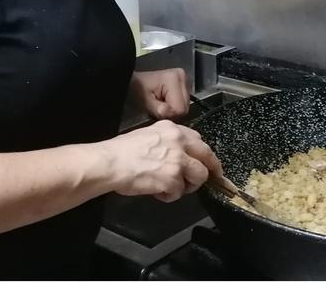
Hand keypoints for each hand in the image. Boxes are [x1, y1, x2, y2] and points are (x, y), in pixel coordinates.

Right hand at [103, 120, 224, 201]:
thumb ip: (167, 141)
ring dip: (189, 185)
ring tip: (173, 188)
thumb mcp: (148, 134)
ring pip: (200, 176)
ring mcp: (178, 160)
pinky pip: (179, 192)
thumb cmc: (121, 151)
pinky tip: (157, 192)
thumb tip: (177, 154)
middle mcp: (179, 141)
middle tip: (215, 178)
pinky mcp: (173, 178)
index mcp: (172, 129)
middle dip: (212, 169)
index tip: (206, 161)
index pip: (198, 140)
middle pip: (207, 156)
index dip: (203, 154)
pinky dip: (170, 196)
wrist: (109, 163)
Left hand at [130, 67, 189, 119]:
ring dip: (172, 110)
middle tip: (158, 108)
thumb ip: (158, 109)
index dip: (168, 114)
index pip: (180, 108)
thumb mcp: (145, 101)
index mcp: (174, 79)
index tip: (157, 111)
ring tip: (160, 105)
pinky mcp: (183, 85)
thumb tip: (169, 113)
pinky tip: (165, 102)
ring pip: (185, 107)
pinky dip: (174, 106)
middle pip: (185, 108)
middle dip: (171, 112)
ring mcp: (184, 81)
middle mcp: (182, 78)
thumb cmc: (137, 89)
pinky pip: (183, 103)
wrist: (134, 82)